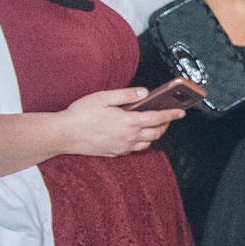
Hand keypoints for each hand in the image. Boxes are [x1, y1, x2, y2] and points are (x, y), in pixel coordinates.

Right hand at [62, 88, 183, 156]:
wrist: (62, 135)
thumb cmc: (80, 114)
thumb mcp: (104, 97)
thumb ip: (127, 94)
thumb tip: (145, 92)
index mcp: (129, 122)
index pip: (158, 118)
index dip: (172, 114)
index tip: (182, 112)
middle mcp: (129, 137)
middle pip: (156, 133)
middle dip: (165, 125)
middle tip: (166, 117)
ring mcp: (121, 147)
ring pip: (146, 144)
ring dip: (153, 135)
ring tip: (152, 125)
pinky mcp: (113, 153)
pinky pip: (133, 149)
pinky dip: (139, 143)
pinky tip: (134, 135)